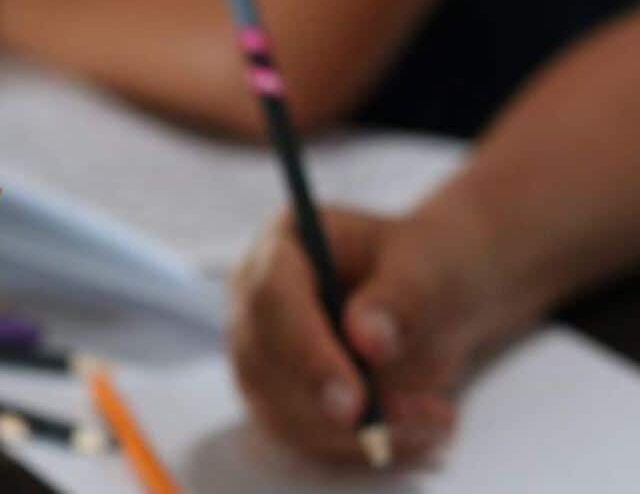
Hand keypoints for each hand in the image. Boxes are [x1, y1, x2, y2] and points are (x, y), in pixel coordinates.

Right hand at [228, 206, 521, 463]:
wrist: (434, 297)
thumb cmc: (426, 265)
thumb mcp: (430, 266)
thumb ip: (401, 298)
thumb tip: (370, 342)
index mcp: (283, 244)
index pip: (271, 298)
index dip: (306, 353)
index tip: (354, 401)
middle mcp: (254, 296)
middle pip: (263, 362)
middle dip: (335, 405)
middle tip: (415, 419)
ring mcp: (259, 350)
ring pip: (280, 409)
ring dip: (354, 432)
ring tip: (432, 418)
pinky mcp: (277, 394)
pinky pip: (304, 436)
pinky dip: (360, 445)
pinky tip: (415, 432)